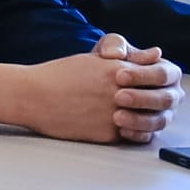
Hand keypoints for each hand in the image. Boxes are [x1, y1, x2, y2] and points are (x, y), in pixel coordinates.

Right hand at [0, 32, 182, 143]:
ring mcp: (116, 115)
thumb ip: (129, 59)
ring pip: (145, 120)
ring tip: (128, 114)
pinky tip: (110, 125)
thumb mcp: (95, 60)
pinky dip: (125, 131)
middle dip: (153, 101)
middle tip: (144, 102)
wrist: (32, 97)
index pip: (157, 76)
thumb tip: (157, 53)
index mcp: (119, 71)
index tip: (150, 83)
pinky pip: (128, 135)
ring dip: (142, 118)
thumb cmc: (60, 76)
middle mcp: (122, 93)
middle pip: (155, 100)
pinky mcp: (107, 134)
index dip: (157, 81)